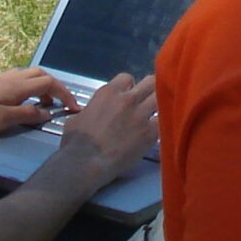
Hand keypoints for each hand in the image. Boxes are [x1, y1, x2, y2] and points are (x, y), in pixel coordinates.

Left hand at [0, 66, 75, 143]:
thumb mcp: (2, 121)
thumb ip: (27, 115)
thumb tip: (48, 112)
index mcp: (15, 86)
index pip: (48, 83)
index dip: (64, 94)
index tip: (74, 108)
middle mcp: (6, 79)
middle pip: (38, 74)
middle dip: (53, 87)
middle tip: (59, 105)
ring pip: (22, 75)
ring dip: (35, 86)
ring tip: (38, 104)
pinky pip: (4, 80)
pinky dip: (16, 86)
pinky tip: (10, 96)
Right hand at [40, 71, 159, 195]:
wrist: (86, 162)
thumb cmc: (75, 142)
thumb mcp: (76, 117)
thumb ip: (90, 110)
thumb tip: (90, 113)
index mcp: (108, 93)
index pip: (127, 78)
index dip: (129, 87)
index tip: (128, 96)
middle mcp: (127, 99)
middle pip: (150, 82)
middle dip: (150, 90)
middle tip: (148, 102)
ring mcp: (141, 114)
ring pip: (161, 97)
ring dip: (160, 104)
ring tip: (157, 114)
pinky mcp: (150, 132)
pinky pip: (165, 119)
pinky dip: (164, 123)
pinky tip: (160, 129)